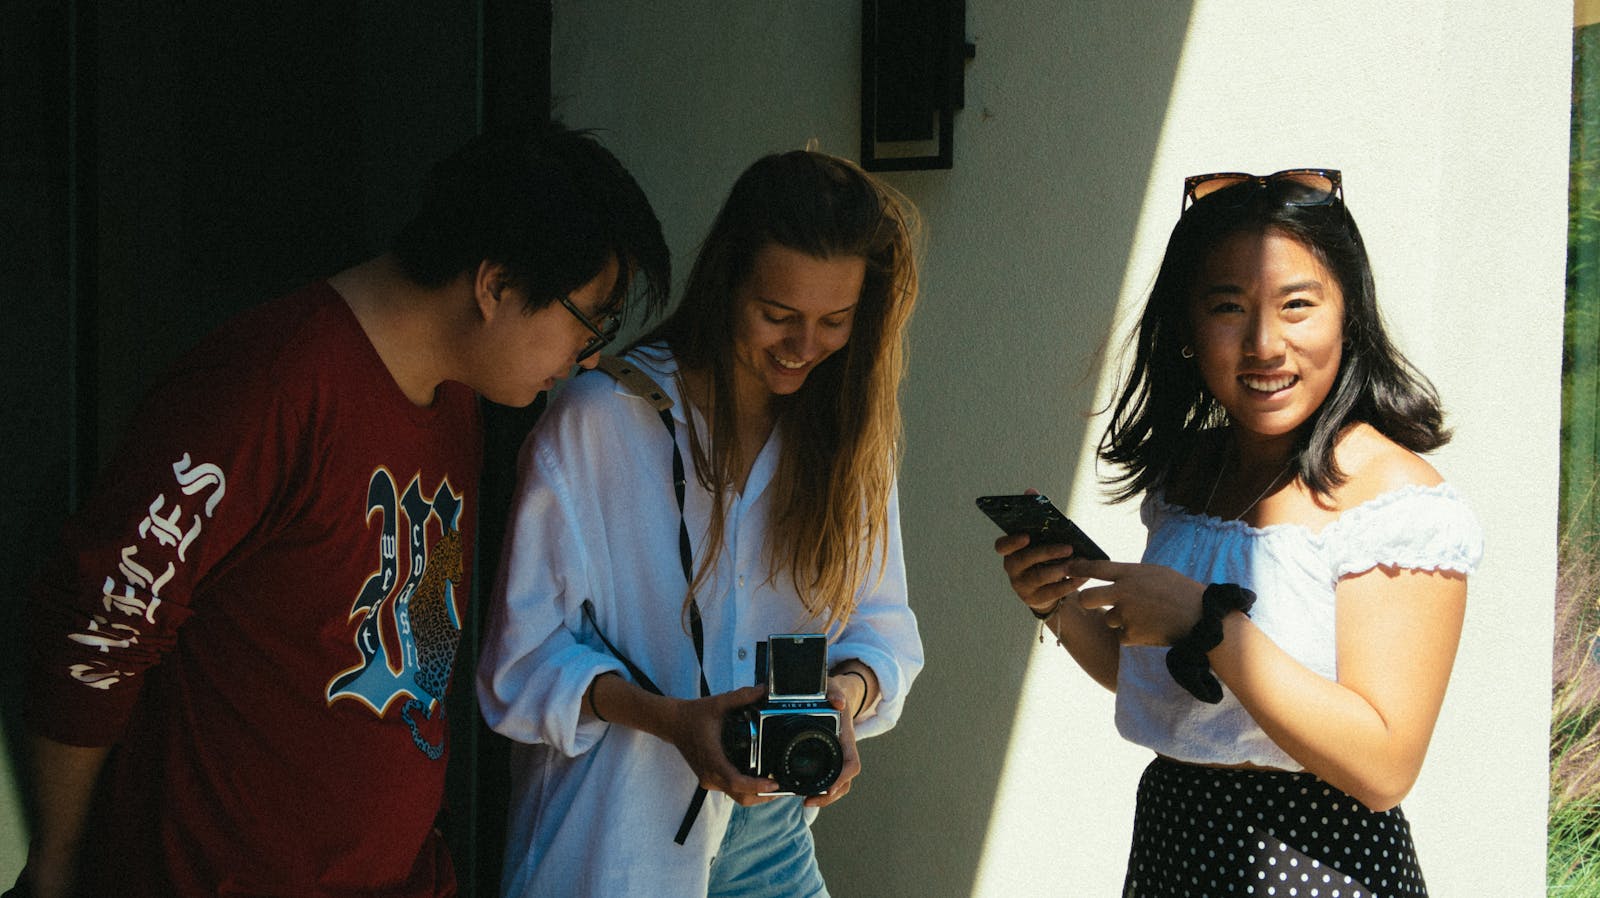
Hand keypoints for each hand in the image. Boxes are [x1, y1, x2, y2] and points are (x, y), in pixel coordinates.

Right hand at [662, 684, 779, 804]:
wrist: (673, 723)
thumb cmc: (694, 715)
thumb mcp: (718, 703)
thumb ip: (742, 696)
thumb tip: (763, 690)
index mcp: (713, 759)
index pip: (736, 782)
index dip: (756, 786)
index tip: (773, 784)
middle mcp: (710, 774)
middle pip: (740, 796)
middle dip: (762, 796)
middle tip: (782, 787)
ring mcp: (709, 779)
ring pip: (736, 796)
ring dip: (755, 794)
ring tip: (774, 784)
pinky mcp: (709, 778)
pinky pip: (730, 790)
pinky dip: (746, 788)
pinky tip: (758, 778)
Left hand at [804, 678, 864, 808]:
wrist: (836, 692)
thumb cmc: (833, 691)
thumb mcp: (832, 687)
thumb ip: (834, 692)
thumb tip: (838, 702)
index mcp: (846, 736)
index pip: (852, 763)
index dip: (843, 777)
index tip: (829, 788)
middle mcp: (844, 749)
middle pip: (845, 781)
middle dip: (830, 795)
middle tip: (809, 801)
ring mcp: (837, 755)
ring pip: (839, 783)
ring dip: (825, 797)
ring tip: (806, 801)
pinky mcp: (828, 757)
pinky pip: (829, 777)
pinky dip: (820, 788)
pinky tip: (805, 792)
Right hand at [995, 531, 1089, 616]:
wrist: (1043, 589)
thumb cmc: (1042, 561)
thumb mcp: (1039, 550)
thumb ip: (1045, 541)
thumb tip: (1067, 534)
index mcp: (1011, 551)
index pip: (1002, 546)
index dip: (1012, 542)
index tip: (1026, 537)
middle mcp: (1012, 568)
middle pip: (1025, 559)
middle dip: (1048, 552)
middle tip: (1069, 548)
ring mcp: (1021, 585)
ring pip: (1040, 576)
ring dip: (1061, 568)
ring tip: (1078, 564)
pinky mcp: (1035, 599)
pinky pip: (1053, 591)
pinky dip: (1070, 583)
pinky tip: (1083, 577)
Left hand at [1067, 558, 1204, 645]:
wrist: (1199, 617)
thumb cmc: (1181, 592)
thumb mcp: (1156, 573)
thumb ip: (1132, 574)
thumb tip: (1114, 576)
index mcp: (1130, 574)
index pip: (1096, 569)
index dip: (1079, 568)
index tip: (1068, 568)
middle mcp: (1123, 593)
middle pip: (1086, 598)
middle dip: (1086, 601)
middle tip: (1091, 602)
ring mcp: (1126, 615)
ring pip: (1109, 619)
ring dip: (1121, 620)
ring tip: (1145, 617)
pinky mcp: (1131, 635)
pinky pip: (1121, 636)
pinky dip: (1132, 635)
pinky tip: (1149, 629)